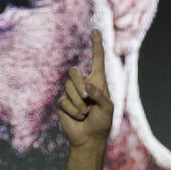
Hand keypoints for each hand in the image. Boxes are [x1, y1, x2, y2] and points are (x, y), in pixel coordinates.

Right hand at [57, 29, 113, 147]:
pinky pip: (64, 101)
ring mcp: (72, 92)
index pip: (97, 60)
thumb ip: (100, 96)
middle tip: (88, 99)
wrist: (89, 139)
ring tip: (85, 114)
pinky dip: (73, 111)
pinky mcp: (63, 102)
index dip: (96, 45)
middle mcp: (84, 84)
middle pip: (74, 72)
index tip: (95, 30)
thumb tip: (88, 86)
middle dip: (79, 86)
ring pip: (68, 88)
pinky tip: (78, 118)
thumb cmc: (102, 123)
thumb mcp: (107, 109)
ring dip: (78, 104)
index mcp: (98, 82)